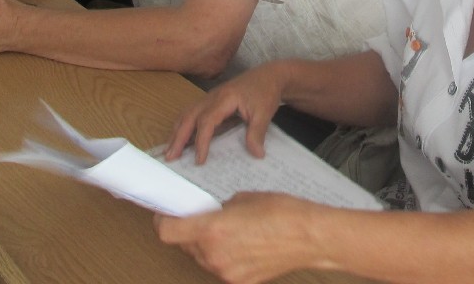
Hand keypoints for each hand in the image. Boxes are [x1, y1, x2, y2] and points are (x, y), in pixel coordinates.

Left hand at [155, 192, 324, 283]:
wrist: (310, 237)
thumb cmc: (282, 212)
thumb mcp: (243, 198)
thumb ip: (218, 209)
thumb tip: (210, 214)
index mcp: (212, 230)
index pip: (167, 232)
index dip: (163, 221)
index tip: (167, 213)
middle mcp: (214, 255)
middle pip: (184, 245)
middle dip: (189, 231)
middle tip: (203, 218)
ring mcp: (226, 272)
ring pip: (201, 258)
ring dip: (206, 245)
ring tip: (230, 232)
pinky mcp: (238, 282)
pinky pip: (220, 267)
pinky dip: (223, 256)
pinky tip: (242, 245)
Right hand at [165, 63, 286, 163]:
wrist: (269, 75)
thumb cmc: (265, 92)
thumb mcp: (265, 112)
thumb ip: (257, 133)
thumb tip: (256, 155)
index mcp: (224, 98)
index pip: (206, 121)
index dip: (201, 141)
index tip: (200, 160)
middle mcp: (212, 97)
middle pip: (189, 116)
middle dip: (178, 137)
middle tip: (169, 157)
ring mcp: (210, 97)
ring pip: (187, 113)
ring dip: (177, 131)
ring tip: (170, 150)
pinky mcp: (211, 100)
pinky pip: (193, 112)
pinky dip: (184, 125)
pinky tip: (182, 138)